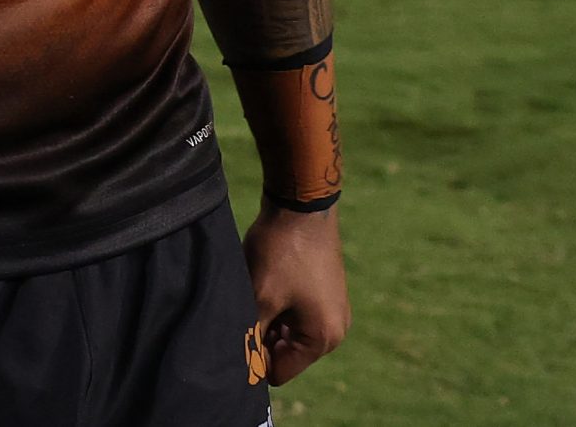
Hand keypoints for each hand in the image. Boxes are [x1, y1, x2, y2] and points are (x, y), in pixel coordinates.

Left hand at [245, 203, 349, 384]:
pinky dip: (279, 305)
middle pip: (285, 353)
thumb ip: (252, 337)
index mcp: (324, 338)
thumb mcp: (260, 298)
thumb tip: (243, 365)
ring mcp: (333, 309)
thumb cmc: (281, 251)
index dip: (255, 357)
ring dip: (269, 318)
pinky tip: (266, 282)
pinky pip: (296, 313)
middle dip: (263, 336)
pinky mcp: (326, 292)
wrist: (301, 203)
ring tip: (257, 291)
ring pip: (288, 332)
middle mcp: (335, 329)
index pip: (280, 371)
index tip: (240, 331)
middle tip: (248, 305)